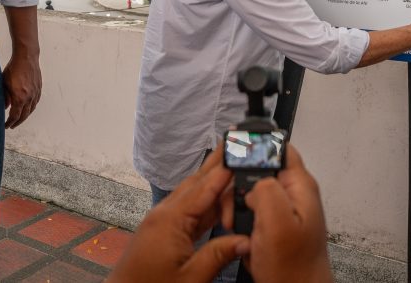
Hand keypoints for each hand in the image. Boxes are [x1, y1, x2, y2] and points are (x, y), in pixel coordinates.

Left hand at [2, 48, 40, 128]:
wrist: (26, 58)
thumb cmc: (13, 69)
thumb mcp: (4, 84)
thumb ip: (4, 97)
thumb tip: (4, 107)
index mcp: (19, 98)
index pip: (15, 116)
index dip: (10, 122)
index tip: (6, 126)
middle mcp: (29, 98)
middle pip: (24, 115)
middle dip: (17, 122)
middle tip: (12, 125)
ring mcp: (35, 93)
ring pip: (31, 109)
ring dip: (25, 116)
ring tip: (19, 118)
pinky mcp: (39, 88)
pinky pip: (36, 102)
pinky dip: (31, 107)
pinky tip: (28, 107)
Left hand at [108, 151, 247, 282]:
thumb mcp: (191, 278)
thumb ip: (220, 255)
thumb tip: (248, 240)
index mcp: (170, 220)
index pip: (205, 188)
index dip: (225, 169)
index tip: (239, 149)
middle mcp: (164, 215)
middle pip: (197, 183)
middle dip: (217, 163)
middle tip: (233, 141)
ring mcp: (162, 223)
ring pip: (193, 196)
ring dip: (212, 182)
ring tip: (231, 165)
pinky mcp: (162, 234)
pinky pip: (187, 212)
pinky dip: (205, 204)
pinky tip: (218, 200)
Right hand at [224, 144, 333, 282]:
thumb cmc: (294, 269)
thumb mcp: (277, 223)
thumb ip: (267, 188)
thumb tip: (254, 174)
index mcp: (299, 185)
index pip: (279, 146)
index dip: (256, 146)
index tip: (235, 155)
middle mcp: (293, 193)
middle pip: (260, 167)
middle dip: (239, 182)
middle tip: (232, 204)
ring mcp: (284, 208)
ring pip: (251, 188)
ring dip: (237, 203)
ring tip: (234, 222)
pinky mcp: (274, 223)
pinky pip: (252, 209)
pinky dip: (241, 218)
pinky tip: (241, 232)